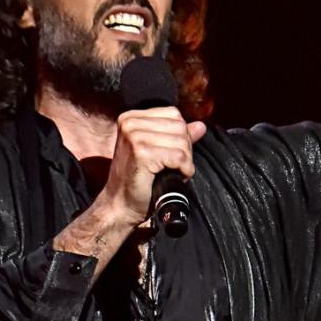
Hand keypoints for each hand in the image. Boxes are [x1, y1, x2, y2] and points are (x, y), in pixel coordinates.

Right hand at [104, 107, 207, 226]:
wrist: (120, 205)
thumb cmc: (137, 182)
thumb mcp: (157, 153)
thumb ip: (177, 136)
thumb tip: (200, 126)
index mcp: (131, 118)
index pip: (174, 115)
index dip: (180, 136)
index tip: (170, 155)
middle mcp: (130, 123)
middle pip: (179, 127)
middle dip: (184, 150)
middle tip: (172, 167)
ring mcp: (134, 136)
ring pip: (181, 142)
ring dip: (184, 162)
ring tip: (170, 172)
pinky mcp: (141, 153)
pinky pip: (179, 157)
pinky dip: (183, 170)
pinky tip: (171, 177)